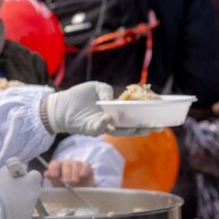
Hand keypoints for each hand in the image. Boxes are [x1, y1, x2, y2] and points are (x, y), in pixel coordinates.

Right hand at [0, 158, 42, 218]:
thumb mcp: (5, 170)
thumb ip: (17, 167)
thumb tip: (22, 168)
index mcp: (33, 180)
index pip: (35, 175)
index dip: (26, 176)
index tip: (18, 178)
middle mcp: (36, 193)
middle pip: (34, 189)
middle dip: (26, 188)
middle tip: (13, 189)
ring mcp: (32, 207)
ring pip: (29, 201)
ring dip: (22, 200)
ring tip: (7, 201)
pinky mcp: (26, 218)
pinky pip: (23, 212)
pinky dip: (18, 211)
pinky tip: (7, 211)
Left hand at [42, 82, 156, 136]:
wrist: (59, 106)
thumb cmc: (78, 96)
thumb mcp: (95, 87)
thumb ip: (106, 90)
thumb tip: (113, 98)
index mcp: (113, 111)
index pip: (132, 115)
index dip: (144, 116)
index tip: (158, 117)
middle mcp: (110, 121)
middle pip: (130, 127)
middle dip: (144, 128)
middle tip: (158, 127)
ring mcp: (101, 126)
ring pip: (119, 131)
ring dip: (130, 130)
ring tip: (143, 128)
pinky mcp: (90, 128)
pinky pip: (100, 128)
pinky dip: (105, 124)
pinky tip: (109, 119)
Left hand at [44, 160, 94, 186]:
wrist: (81, 194)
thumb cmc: (67, 189)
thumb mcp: (59, 186)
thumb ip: (53, 179)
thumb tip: (46, 173)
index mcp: (57, 167)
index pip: (54, 164)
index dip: (53, 169)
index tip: (54, 176)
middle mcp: (67, 164)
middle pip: (65, 163)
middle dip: (66, 172)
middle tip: (67, 181)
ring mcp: (77, 164)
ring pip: (75, 164)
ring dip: (74, 173)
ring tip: (74, 182)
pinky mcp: (87, 167)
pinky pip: (86, 165)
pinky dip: (84, 170)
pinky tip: (82, 176)